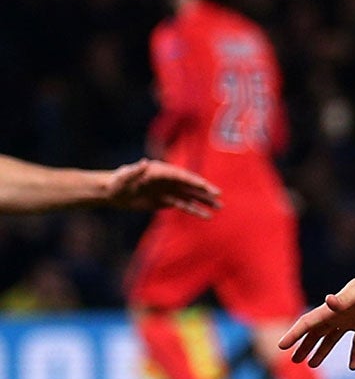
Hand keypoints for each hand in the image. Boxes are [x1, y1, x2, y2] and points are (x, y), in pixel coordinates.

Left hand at [104, 159, 220, 216]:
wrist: (112, 192)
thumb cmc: (116, 182)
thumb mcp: (124, 177)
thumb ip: (134, 171)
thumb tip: (143, 162)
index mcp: (160, 171)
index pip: (181, 176)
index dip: (195, 181)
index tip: (207, 187)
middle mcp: (167, 179)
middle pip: (189, 185)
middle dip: (204, 191)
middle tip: (219, 197)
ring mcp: (168, 190)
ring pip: (190, 196)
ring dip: (204, 201)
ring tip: (218, 207)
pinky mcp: (166, 201)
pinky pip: (183, 205)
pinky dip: (195, 210)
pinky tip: (206, 215)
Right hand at [279, 267, 354, 368]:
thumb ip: (342, 300)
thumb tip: (327, 300)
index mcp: (332, 310)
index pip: (308, 323)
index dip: (294, 334)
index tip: (281, 346)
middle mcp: (338, 316)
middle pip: (316, 334)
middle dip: (304, 346)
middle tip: (293, 360)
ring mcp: (352, 321)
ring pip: (332, 339)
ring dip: (322, 351)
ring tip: (312, 364)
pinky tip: (353, 367)